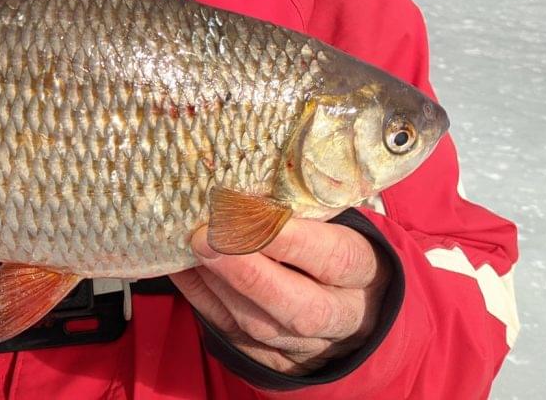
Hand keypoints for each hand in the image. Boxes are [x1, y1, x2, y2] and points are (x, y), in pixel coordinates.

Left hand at [170, 218, 389, 375]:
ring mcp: (307, 346)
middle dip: (247, 272)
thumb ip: (302, 210)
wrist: (349, 312)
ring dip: (219, 285)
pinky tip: (184, 269)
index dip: (289, 238)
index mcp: (362, 272)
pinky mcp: (272, 360)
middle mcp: (340, 316)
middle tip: (206, 237)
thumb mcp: (335, 224)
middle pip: (298, 306)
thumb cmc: (330, 248)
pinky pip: (233, 334)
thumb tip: (246, 185)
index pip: (333, 259)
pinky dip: (204, 300)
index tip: (247, 210)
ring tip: (190, 247)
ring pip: (261, 326)